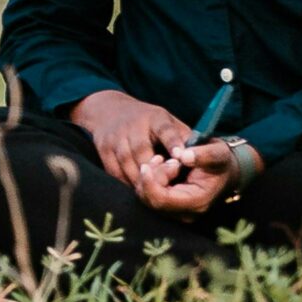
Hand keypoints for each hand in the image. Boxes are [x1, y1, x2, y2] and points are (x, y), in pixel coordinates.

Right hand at [68, 90, 189, 188]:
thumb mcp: (168, 122)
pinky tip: (136, 188)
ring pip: (127, 163)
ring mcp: (115, 136)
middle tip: (167, 185)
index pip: (165, 129)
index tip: (181, 158)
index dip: (173, 143)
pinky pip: (114, 170)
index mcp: (155, 117)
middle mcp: (132, 124)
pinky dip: (125, 182)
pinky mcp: (103, 148)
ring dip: (140, 180)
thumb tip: (199, 157)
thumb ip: (183, 138)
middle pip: (142, 152)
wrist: (109, 110)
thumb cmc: (148, 122)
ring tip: (153, 191)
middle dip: (155, 171)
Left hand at [137, 140, 258, 220]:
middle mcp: (186, 213)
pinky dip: (150, 180)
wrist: (226, 173)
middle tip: (160, 158)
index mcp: (197, 202)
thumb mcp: (218, 153)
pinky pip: (150, 196)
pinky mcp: (171, 209)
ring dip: (149, 178)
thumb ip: (203, 154)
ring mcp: (178, 213)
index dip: (149, 183)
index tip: (145, 165)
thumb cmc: (221, 162)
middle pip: (151, 200)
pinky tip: (159, 165)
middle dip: (150, 178)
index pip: (162, 200)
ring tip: (162, 159)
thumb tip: (184, 156)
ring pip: (148, 198)